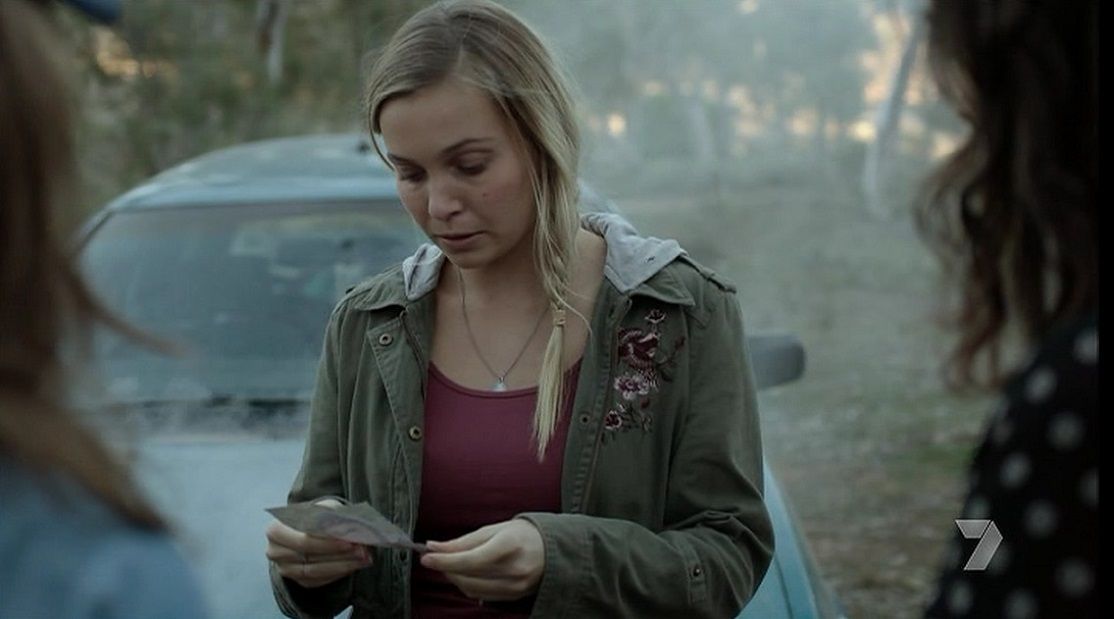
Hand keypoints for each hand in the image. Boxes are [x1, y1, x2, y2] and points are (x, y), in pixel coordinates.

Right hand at [265, 499, 372, 588]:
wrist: (309, 528)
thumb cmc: (317, 515)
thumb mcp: (325, 508)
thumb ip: (335, 516)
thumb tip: (350, 527)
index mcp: (276, 530)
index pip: (303, 539)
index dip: (327, 542)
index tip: (350, 541)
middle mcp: (275, 552)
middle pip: (308, 556)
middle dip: (338, 554)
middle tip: (361, 550)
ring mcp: (285, 569)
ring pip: (314, 572)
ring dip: (342, 565)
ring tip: (364, 557)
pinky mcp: (297, 580)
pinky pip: (318, 581)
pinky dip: (338, 573)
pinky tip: (355, 565)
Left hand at [419, 519, 544, 601]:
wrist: (554, 550)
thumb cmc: (522, 535)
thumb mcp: (494, 529)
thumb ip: (463, 541)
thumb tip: (433, 547)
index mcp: (510, 544)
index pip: (471, 559)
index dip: (445, 560)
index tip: (427, 556)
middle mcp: (514, 568)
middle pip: (469, 575)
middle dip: (447, 567)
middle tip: (435, 557)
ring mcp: (516, 586)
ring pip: (472, 589)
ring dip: (455, 578)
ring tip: (451, 564)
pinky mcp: (514, 596)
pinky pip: (481, 596)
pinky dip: (468, 586)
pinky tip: (466, 574)